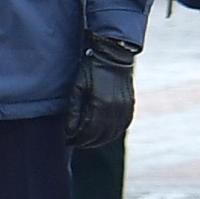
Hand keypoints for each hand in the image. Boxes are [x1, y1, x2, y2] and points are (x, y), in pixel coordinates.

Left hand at [66, 33, 137, 150]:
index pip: (88, 131)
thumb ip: (74, 111)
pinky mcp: (131, 104)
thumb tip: (70, 132)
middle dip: (87, 142)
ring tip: (88, 141)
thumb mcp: (77, 87)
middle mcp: (114, 107)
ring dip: (100, 140)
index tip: (69, 141)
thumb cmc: (90, 70)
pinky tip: (104, 134)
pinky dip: (114, 133)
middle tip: (76, 143)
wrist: (112, 55)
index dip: (78, 138)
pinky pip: (124, 125)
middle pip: (101, 135)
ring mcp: (125, 106)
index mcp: (99, 103)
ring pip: (113, 132)